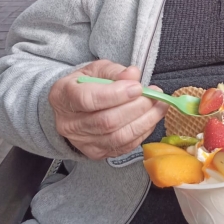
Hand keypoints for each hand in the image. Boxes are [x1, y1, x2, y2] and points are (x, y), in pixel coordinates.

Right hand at [48, 59, 167, 159]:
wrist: (75, 107)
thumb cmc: (87, 85)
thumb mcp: (97, 70)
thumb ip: (115, 71)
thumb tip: (133, 74)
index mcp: (63, 97)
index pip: (88, 100)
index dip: (116, 94)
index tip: (137, 87)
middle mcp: (69, 124)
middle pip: (106, 121)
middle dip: (137, 108)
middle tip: (154, 95)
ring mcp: (82, 142)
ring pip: (117, 137)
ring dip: (145, 121)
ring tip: (160, 106)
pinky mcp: (96, 153)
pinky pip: (123, 147)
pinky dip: (142, 133)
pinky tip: (151, 119)